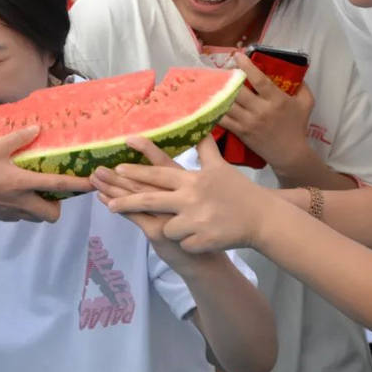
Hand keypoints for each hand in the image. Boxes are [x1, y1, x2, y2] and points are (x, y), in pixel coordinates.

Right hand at [0, 126, 93, 221]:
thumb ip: (19, 138)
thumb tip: (37, 128)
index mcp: (23, 183)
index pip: (59, 185)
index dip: (79, 185)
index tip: (93, 184)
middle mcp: (20, 202)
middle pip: (52, 214)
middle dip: (58, 205)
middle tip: (52, 190)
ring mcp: (9, 212)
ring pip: (36, 217)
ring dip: (40, 207)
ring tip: (33, 190)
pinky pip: (19, 217)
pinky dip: (22, 208)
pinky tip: (11, 193)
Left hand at [92, 134, 269, 252]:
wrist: (263, 219)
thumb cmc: (240, 192)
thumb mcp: (220, 167)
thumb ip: (205, 149)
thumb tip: (201, 126)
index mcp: (192, 179)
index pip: (158, 172)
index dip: (137, 169)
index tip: (118, 166)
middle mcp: (190, 198)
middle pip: (150, 200)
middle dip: (127, 201)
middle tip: (108, 203)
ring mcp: (196, 221)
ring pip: (166, 228)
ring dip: (170, 229)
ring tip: (185, 228)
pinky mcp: (202, 241)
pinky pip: (183, 245)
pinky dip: (188, 244)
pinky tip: (200, 240)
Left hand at [218, 52, 314, 174]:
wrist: (290, 153)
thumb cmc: (297, 127)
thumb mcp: (306, 104)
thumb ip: (302, 86)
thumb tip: (295, 71)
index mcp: (277, 100)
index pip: (259, 79)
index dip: (247, 66)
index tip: (238, 55)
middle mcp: (261, 110)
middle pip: (239, 90)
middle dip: (228, 78)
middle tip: (222, 69)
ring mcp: (249, 122)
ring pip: (229, 103)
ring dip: (219, 92)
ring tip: (212, 82)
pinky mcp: (241, 132)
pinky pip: (224, 119)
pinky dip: (215, 110)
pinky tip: (209, 102)